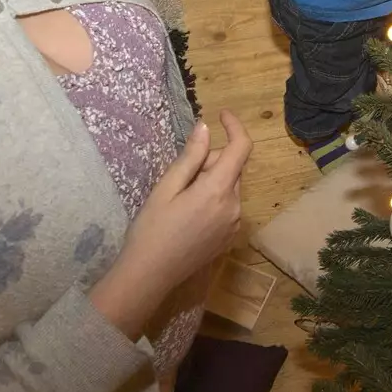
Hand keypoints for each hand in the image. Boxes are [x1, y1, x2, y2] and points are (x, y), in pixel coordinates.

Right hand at [131, 111, 250, 279]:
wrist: (150, 275)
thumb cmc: (152, 229)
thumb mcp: (166, 188)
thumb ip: (190, 157)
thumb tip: (206, 128)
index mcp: (218, 191)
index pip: (241, 148)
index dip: (235, 126)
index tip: (221, 115)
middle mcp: (234, 206)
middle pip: (232, 167)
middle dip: (211, 160)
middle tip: (180, 174)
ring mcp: (234, 224)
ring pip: (229, 186)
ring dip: (211, 180)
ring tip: (181, 197)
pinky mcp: (229, 237)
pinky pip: (228, 205)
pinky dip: (214, 198)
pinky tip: (188, 214)